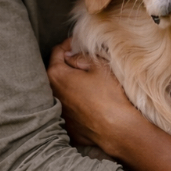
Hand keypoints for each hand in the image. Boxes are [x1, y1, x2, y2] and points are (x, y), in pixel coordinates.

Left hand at [47, 39, 137, 154]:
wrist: (118, 128)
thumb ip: (80, 57)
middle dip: (67, 64)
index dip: (68, 44)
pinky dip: (75, 102)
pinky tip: (89, 101)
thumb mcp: (99, 66)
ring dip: (70, 84)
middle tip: (82, 59)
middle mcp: (52, 94)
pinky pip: (69, 108)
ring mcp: (59, 112)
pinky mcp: (67, 126)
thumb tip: (70, 56)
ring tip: (87, 80)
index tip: (78, 42)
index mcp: (57, 75)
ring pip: (62, 91)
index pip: (57, 52)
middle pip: (56, 72)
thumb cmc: (109, 95)